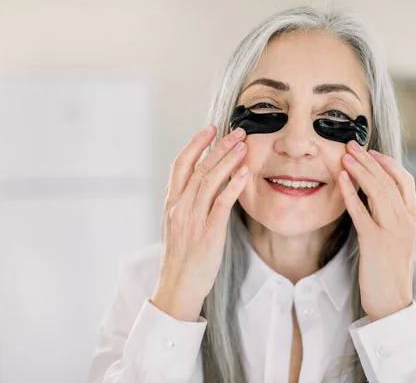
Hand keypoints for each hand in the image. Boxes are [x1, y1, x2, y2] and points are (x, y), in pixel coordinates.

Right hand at [151, 124, 248, 320]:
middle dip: (219, 146)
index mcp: (171, 203)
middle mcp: (179, 207)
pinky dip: (233, 185)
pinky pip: (221, 203)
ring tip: (244, 145)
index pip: (180, 164)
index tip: (211, 129)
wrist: (177, 288)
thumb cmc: (180, 258)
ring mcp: (192, 219)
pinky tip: (245, 173)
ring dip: (228, 159)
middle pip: (199, 167)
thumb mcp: (176, 225)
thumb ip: (184, 203)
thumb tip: (199, 183)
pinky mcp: (208, 233)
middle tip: (238, 131)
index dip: (196, 143)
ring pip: (209, 180)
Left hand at [339, 140, 415, 320]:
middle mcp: (406, 222)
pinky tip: (341, 180)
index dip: (387, 163)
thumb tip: (373, 194)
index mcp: (413, 219)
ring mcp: (392, 232)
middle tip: (351, 145)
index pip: (405, 181)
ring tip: (345, 156)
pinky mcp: (375, 243)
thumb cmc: (390, 270)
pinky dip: (350, 194)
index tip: (371, 152)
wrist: (392, 302)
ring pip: (378, 192)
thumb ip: (390, 216)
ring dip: (360, 171)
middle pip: (389, 181)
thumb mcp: (396, 239)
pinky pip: (361, 212)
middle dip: (369, 160)